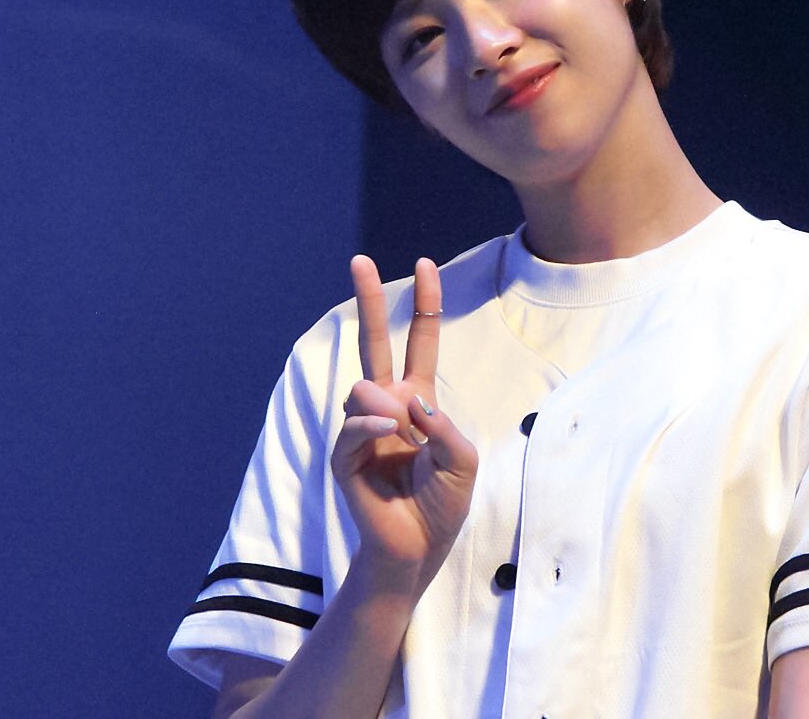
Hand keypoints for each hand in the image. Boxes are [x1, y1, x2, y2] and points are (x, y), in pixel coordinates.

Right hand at [330, 255, 477, 591]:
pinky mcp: (345, 457)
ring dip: (390, 408)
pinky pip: (354, 426)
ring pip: (365, 388)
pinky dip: (374, 428)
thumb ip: (443, 427)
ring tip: (407, 439)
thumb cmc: (442, 504)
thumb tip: (403, 402)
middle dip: (368, 300)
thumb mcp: (463, 461)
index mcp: (418, 402)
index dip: (423, 306)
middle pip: (373, 344)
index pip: (419, 343)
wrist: (419, 548)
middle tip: (360, 260)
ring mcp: (363, 430)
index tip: (425, 264)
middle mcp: (387, 408)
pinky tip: (391, 438)